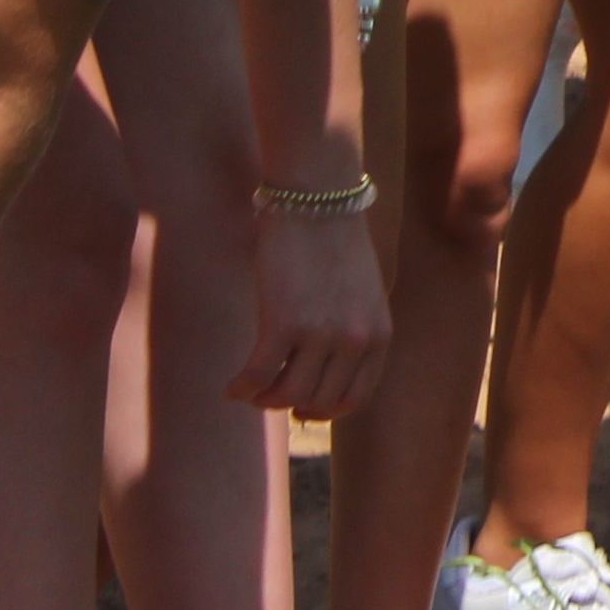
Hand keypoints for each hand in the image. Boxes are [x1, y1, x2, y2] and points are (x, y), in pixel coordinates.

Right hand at [231, 208, 392, 419]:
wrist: (318, 199)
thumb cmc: (335, 241)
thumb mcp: (363, 293)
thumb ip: (355, 332)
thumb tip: (328, 370)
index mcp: (378, 335)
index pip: (355, 398)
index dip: (325, 410)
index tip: (304, 408)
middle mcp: (354, 340)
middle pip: (319, 401)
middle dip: (292, 405)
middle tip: (270, 396)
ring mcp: (321, 334)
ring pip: (288, 395)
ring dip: (264, 400)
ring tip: (251, 391)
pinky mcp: (284, 324)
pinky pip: (258, 376)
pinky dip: (241, 389)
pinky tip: (231, 388)